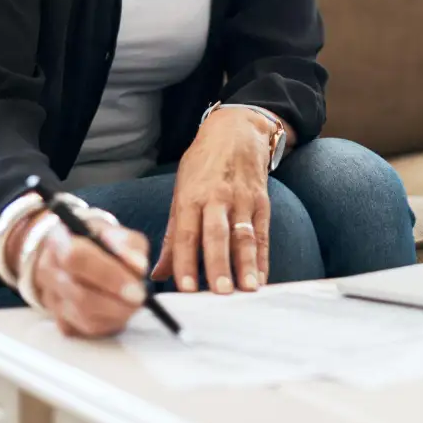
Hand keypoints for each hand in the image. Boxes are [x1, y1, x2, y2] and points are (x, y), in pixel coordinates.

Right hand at [10, 213, 150, 337]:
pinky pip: (88, 330)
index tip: (136, 286)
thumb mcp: (115, 231)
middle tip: (140, 297)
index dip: (108, 275)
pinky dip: (109, 322)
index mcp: (59, 240)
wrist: (71, 254)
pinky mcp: (60, 321)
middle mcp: (49, 272)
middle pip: (81, 296)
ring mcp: (52, 299)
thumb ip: (128, 243)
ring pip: (85, 318)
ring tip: (132, 299)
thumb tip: (138, 266)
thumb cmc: (96, 241)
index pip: (77, 258)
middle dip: (117, 301)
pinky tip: (118, 307)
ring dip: (116, 312)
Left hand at [151, 108, 272, 293]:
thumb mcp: (181, 191)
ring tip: (247, 289)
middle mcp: (217, 197)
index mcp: (191, 196)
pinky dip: (262, 258)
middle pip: (216, 235)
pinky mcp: (262, 202)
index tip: (185, 288)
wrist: (236, 130)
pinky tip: (261, 278)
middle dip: (218, 264)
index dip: (185, 261)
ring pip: (243, 235)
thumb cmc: (202, 164)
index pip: (186, 233)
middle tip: (219, 292)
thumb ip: (173, 235)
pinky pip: (262, 233)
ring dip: (245, 264)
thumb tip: (159, 273)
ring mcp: (242, 199)